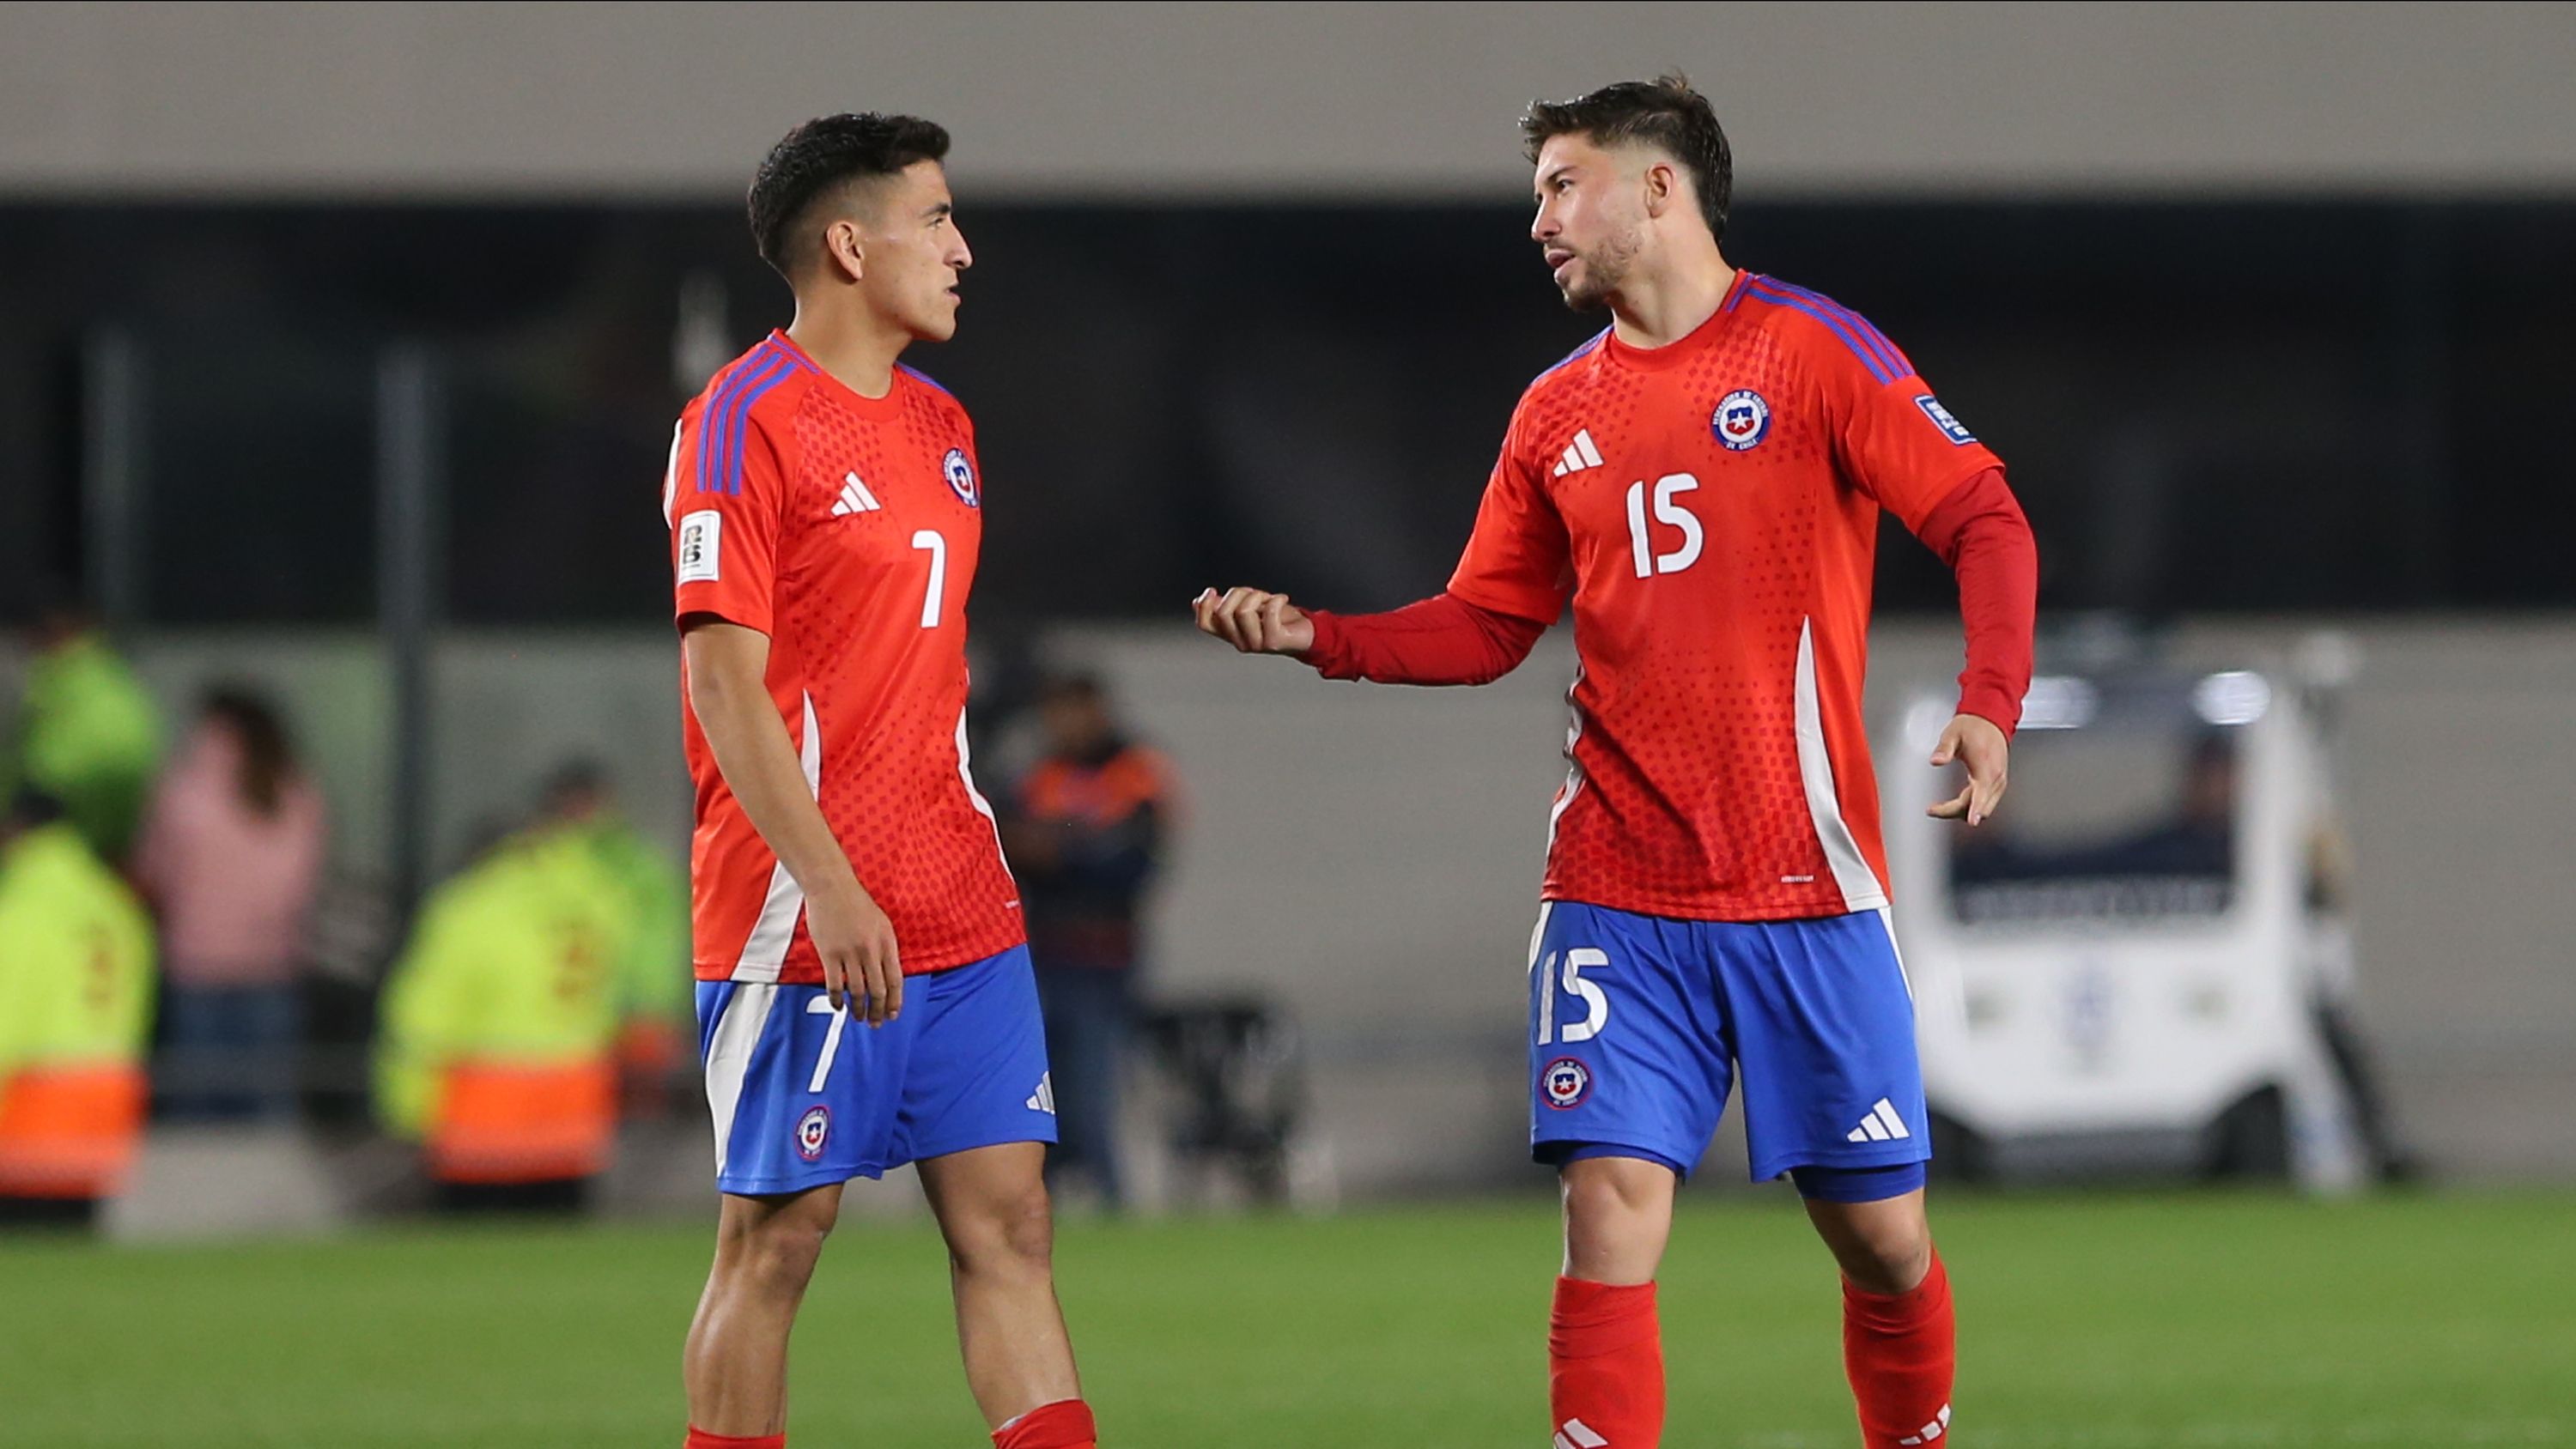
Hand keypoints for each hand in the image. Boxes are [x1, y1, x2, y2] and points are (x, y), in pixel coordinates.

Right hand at [805, 876, 901, 1024]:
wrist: (832, 887)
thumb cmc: (856, 904)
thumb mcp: (881, 923)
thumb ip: (885, 949)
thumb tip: (888, 975)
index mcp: (887, 942)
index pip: (895, 979)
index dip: (895, 1000)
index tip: (894, 1014)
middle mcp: (871, 950)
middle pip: (878, 990)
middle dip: (879, 1010)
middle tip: (876, 1023)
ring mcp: (850, 953)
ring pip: (857, 991)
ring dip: (859, 1009)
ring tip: (858, 1017)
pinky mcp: (829, 954)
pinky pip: (835, 984)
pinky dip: (837, 999)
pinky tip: (839, 1006)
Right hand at [1193, 586, 1314, 654]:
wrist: (1306, 634)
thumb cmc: (1278, 619)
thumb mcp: (1249, 608)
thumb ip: (1227, 606)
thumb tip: (1199, 600)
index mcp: (1231, 634)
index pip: (1205, 623)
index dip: (1203, 606)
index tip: (1213, 590)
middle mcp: (1240, 642)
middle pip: (1223, 612)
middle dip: (1237, 593)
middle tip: (1255, 593)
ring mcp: (1257, 645)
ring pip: (1243, 611)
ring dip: (1257, 596)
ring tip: (1269, 599)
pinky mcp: (1274, 642)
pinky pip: (1269, 612)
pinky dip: (1276, 599)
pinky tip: (1282, 598)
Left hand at [1927, 713, 2009, 826]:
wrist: (1990, 720)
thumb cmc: (1973, 727)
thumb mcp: (1952, 734)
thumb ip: (1943, 749)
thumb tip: (1936, 761)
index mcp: (1987, 768)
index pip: (1980, 796)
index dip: (1975, 811)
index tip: (1971, 822)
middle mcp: (1996, 778)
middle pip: (1980, 807)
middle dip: (1957, 813)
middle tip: (1934, 809)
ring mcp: (1999, 781)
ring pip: (1984, 808)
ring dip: (1964, 811)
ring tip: (1940, 808)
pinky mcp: (1997, 782)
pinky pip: (1986, 801)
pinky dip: (1972, 806)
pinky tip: (1957, 803)